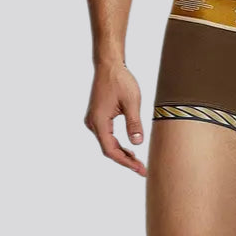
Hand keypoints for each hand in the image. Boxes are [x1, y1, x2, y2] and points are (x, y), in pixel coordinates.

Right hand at [84, 62, 147, 176]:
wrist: (109, 65)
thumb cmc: (120, 80)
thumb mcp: (132, 101)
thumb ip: (134, 123)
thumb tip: (137, 143)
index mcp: (99, 121)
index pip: (111, 150)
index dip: (125, 162)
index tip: (139, 169)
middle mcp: (93, 123)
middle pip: (108, 149)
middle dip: (125, 160)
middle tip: (142, 169)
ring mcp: (93, 120)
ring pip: (107, 143)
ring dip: (121, 153)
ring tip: (137, 161)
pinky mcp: (97, 117)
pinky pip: (106, 136)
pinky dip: (117, 144)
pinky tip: (128, 148)